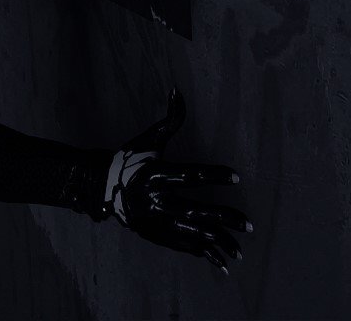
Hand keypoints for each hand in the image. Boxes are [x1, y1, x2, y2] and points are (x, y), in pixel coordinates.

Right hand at [104, 88, 253, 272]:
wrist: (103, 187)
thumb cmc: (131, 159)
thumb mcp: (150, 139)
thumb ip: (170, 119)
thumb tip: (178, 90)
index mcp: (157, 175)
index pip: (190, 176)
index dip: (214, 176)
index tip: (237, 177)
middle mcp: (156, 201)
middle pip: (195, 212)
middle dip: (223, 219)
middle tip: (248, 225)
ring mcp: (155, 222)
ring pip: (191, 236)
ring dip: (217, 243)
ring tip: (239, 251)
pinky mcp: (155, 235)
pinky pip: (182, 246)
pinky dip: (202, 253)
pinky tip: (221, 261)